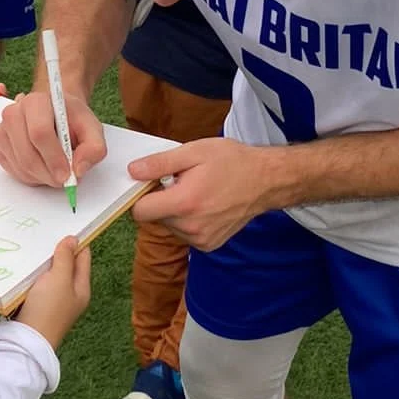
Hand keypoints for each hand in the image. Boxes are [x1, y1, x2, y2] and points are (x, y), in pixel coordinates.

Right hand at [0, 87, 106, 188]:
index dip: (54, 158)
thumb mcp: (92, 129)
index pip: (39, 132)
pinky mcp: (0, 148)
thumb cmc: (72, 121)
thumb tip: (78, 170)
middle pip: (27, 153)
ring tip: (56, 170)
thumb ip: (94, 148)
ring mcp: (3, 131)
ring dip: (42, 177)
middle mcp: (14, 113)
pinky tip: (43, 168)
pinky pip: (14, 171)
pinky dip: (32, 177)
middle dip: (48, 173)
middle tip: (63, 180)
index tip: (67, 174)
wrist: (57, 117)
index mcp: (36, 102)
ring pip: (20, 165)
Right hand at [14, 237, 90, 348]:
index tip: (64, 224)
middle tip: (42, 231)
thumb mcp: (59, 279)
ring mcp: (52, 302)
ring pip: (48, 275)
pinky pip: (35, 285)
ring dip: (40, 263)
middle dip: (55, 251)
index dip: (76, 241)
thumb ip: (66, 258)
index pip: (83, 258)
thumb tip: (73, 239)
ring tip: (30, 245)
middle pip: (65, 266)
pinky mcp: (36, 306)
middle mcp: (70, 295)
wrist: (26, 341)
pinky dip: (30, 276)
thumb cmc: (48, 308)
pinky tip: (21, 267)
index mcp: (81, 288)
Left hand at [128, 138, 279, 250]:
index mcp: (184, 203)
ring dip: (175, 211)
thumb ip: (160, 163)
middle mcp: (191, 227)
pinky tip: (205, 206)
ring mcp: (201, 240)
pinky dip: (188, 221)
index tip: (155, 182)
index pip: (140, 212)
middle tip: (183, 183)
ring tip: (197, 193)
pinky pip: (185, 234)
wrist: (266, 181)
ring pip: (169, 226)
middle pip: (154, 218)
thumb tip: (132, 171)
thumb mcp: (194, 152)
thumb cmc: (232, 161)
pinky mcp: (209, 245)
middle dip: (162, 200)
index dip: (142, 195)